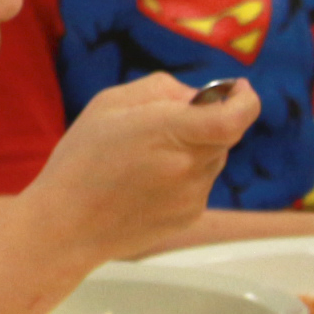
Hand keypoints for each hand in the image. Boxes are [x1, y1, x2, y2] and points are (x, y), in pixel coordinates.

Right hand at [28, 71, 255, 259]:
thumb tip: (196, 97)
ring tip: (144, 161)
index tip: (238, 89)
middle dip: (203, 123)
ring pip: (211, 159)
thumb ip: (160, 89)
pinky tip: (145, 184)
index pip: (235, 117)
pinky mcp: (190, 216)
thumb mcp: (108, 103)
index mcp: (170, 132)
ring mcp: (194, 195)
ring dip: (192, 151)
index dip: (246, 100)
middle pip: (222, 134)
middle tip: (159, 127)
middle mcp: (190, 166)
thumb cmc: (81, 158)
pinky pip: (199, 184)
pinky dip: (183, 177)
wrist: (67, 225)